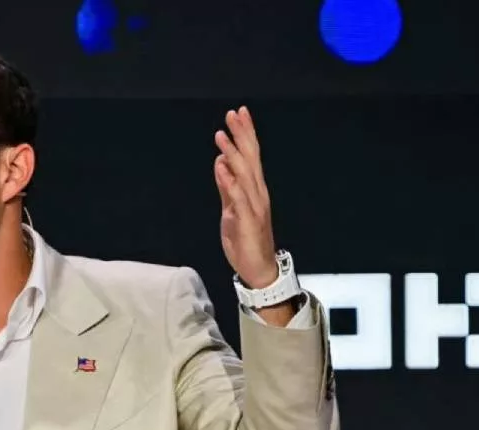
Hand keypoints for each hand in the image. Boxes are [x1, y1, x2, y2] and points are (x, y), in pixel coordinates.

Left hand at [214, 106, 277, 289]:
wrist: (257, 268)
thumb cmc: (245, 238)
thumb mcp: (230, 209)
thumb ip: (226, 186)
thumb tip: (221, 163)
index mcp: (253, 190)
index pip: (250, 156)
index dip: (245, 134)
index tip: (239, 114)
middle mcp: (257, 193)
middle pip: (250, 158)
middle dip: (242, 135)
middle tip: (234, 114)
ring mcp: (254, 206)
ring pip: (244, 174)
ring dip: (233, 154)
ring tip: (221, 135)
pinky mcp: (248, 220)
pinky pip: (238, 198)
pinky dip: (230, 182)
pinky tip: (223, 167)